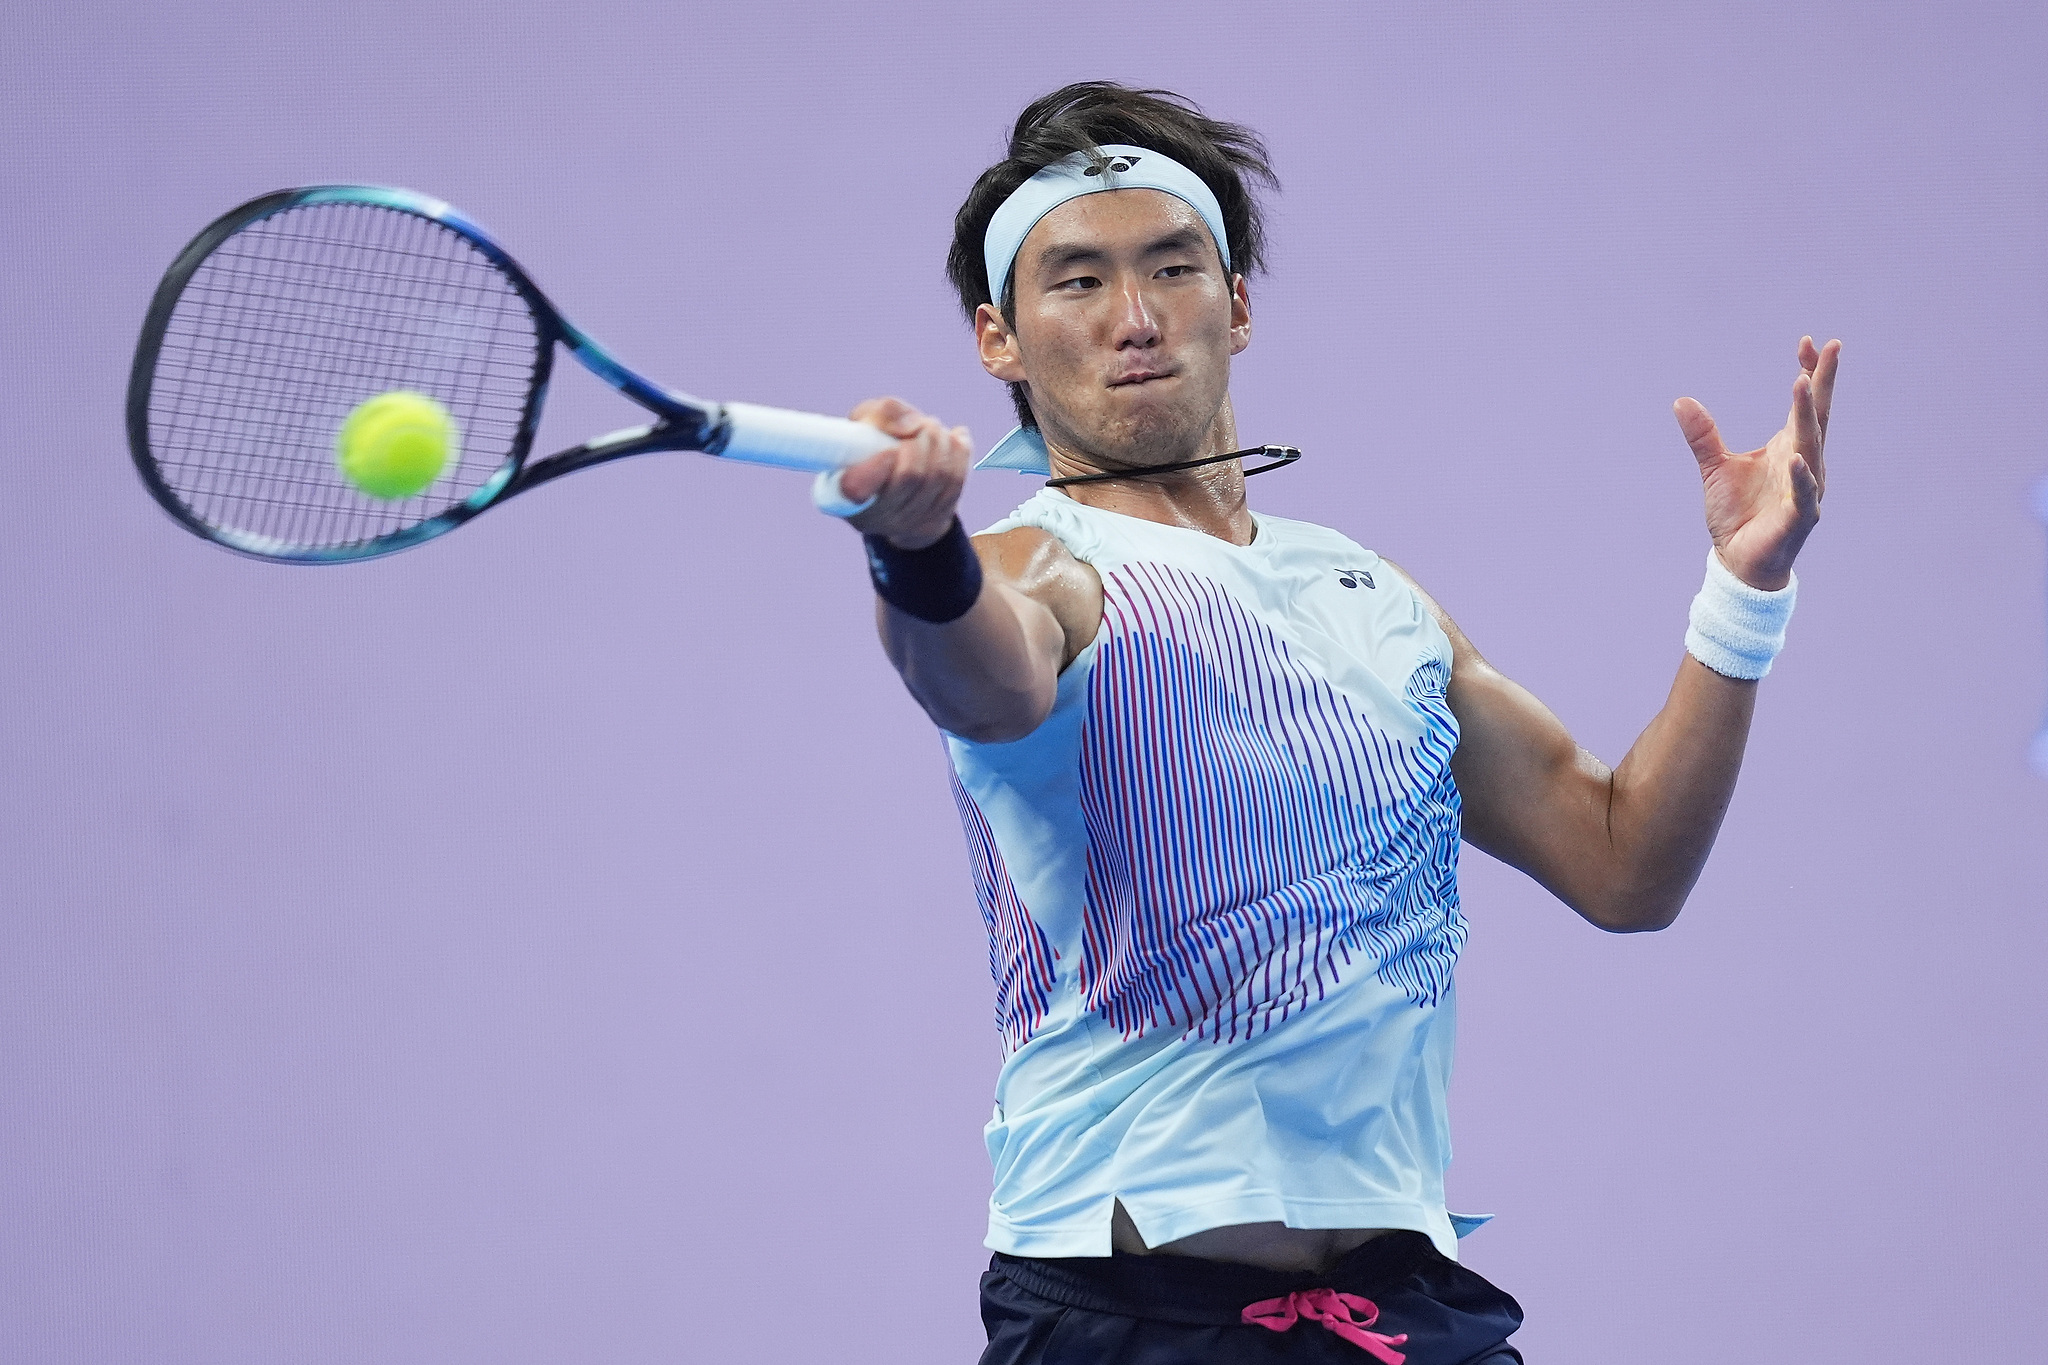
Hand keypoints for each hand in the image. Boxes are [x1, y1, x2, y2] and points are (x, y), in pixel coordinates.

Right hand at [839, 397, 971, 548]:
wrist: (894, 484)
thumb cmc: (872, 447)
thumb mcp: (865, 423)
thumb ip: (882, 414)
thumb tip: (912, 425)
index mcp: (842, 494)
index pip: (856, 488)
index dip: (878, 466)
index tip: (889, 448)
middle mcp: (875, 516)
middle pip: (910, 475)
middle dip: (921, 439)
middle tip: (920, 424)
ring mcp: (908, 523)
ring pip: (939, 475)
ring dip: (941, 441)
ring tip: (932, 428)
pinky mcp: (936, 519)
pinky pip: (957, 480)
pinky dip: (958, 452)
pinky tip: (954, 439)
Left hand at [1674, 336, 1840, 590]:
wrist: (1738, 561)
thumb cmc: (1737, 514)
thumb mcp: (1714, 468)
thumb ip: (1703, 436)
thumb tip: (1681, 400)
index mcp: (1788, 447)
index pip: (1804, 404)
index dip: (1809, 373)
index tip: (1808, 342)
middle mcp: (1804, 462)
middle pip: (1817, 416)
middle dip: (1821, 381)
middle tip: (1830, 347)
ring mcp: (1806, 489)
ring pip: (1811, 446)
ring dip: (1807, 416)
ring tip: (1803, 383)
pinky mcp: (1799, 517)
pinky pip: (1803, 494)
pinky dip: (1801, 476)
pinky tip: (1797, 459)